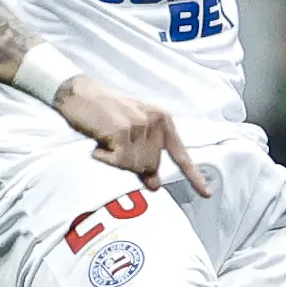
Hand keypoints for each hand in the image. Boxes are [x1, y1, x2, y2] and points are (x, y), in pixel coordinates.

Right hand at [54, 77, 209, 195]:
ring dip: (117, 161)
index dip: (193, 176)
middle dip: (132, 164)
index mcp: (162, 120)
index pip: (180, 154)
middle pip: (151, 166)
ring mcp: (139, 126)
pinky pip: (119, 162)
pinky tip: (99, 145)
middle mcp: (155, 122)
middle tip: (114, 147)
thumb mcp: (131, 130)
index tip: (206, 194)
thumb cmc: (104, 112)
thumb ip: (146, 154)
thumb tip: (155, 185)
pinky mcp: (122, 131)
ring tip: (106, 142)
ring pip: (136, 166)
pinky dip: (106, 159)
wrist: (79, 93)